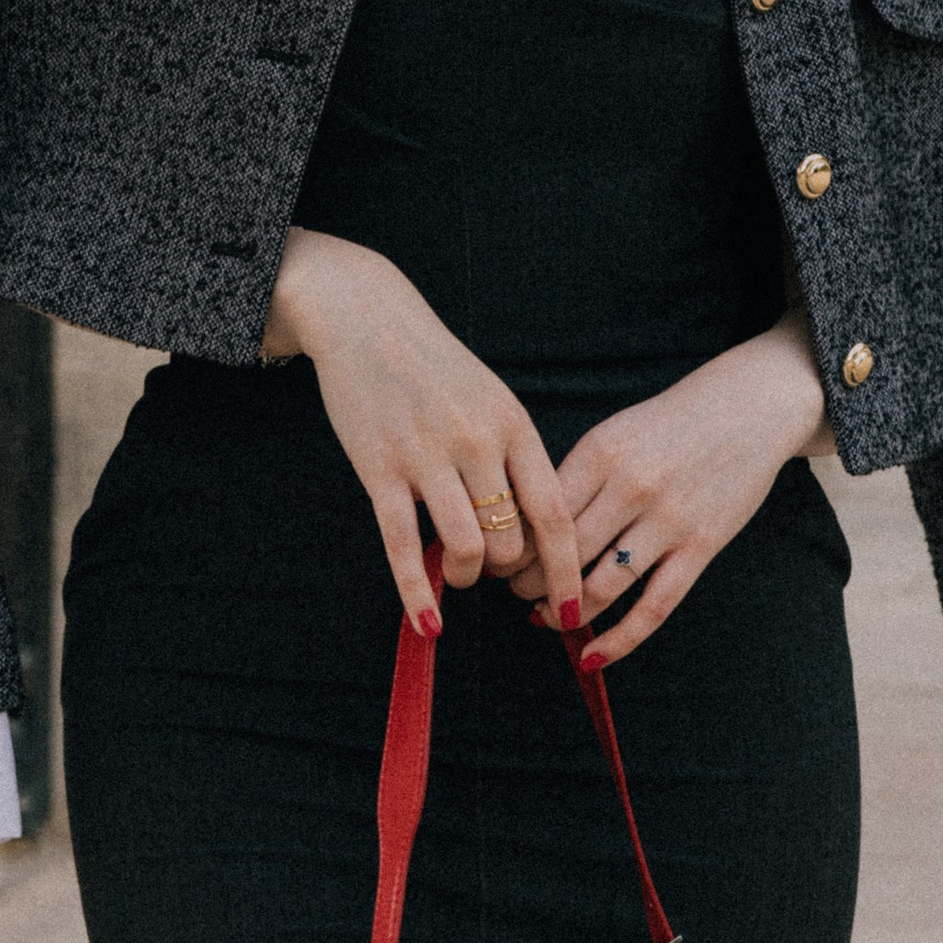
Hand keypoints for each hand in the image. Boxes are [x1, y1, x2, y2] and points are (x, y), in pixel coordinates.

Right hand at [261, 227, 586, 630]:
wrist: (367, 318)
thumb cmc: (436, 367)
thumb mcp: (492, 400)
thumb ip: (514, 458)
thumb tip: (532, 529)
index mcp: (513, 426)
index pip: (554, 513)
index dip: (566, 570)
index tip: (576, 608)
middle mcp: (476, 442)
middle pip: (510, 540)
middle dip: (506, 572)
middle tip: (494, 571)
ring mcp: (426, 456)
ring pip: (465, 548)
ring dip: (466, 577)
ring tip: (459, 573)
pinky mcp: (379, 468)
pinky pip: (403, 546)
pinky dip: (417, 593)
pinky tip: (429, 624)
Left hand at [509, 312, 827, 668]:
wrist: (747, 407)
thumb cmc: (669, 423)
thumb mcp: (613, 433)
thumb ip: (575, 478)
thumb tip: (525, 529)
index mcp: (599, 454)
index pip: (539, 515)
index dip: (512, 548)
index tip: (498, 561)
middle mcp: (631, 487)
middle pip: (563, 555)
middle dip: (530, 584)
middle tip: (516, 593)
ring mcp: (669, 520)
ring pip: (601, 588)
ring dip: (564, 612)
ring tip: (548, 618)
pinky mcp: (702, 547)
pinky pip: (653, 607)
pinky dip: (618, 640)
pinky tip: (592, 657)